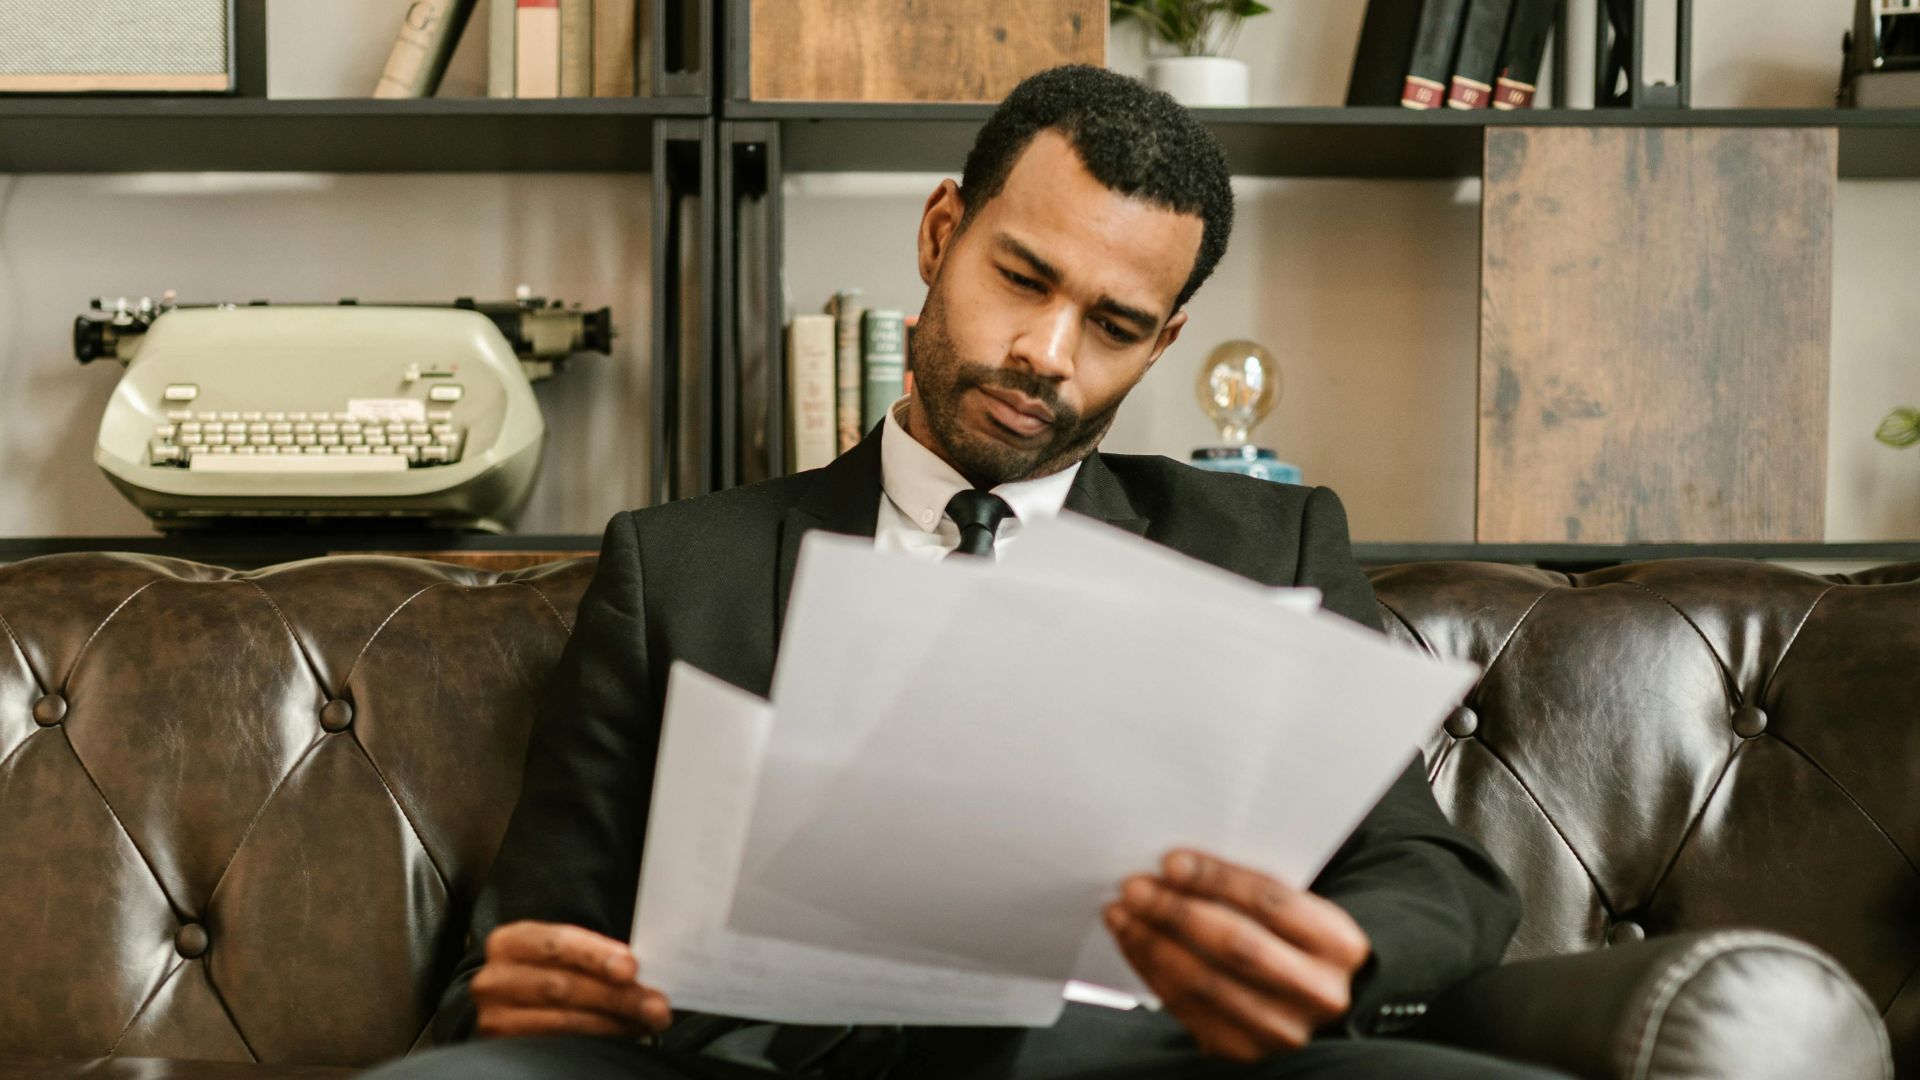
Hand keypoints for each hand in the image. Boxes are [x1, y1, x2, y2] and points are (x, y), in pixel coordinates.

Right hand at [470, 921, 671, 1038]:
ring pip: (564, 1020)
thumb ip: (591, 956)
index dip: (596, 955)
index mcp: (511, 941)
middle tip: (656, 1004)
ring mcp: (495, 1015)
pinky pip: (558, 1042)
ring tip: (648, 1021)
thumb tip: (640, 970)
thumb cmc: (545, 972)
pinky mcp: (502, 1045)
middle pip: (563, 986)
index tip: (631, 968)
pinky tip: (624, 1032)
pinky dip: (598, 1037)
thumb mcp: (558, 953)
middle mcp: (496, 977)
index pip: (557, 943)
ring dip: (614, 1021)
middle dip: (617, 996)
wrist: (506, 1002)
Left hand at [1104, 849, 1370, 1062]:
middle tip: (1135, 887)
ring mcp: (1281, 1029)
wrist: (1310, 998)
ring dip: (1152, 942)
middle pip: (1236, 945)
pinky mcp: (1243, 1049)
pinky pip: (1186, 1007)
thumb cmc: (1292, 938)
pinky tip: (1134, 941)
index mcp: (1339, 944)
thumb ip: (1250, 889)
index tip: (1171, 861)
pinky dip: (1151, 969)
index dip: (1217, 879)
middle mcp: (1319, 993)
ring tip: (1122, 912)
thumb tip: (1176, 866)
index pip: (1272, 902)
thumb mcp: (1296, 909)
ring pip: (1204, 981)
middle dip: (1176, 912)